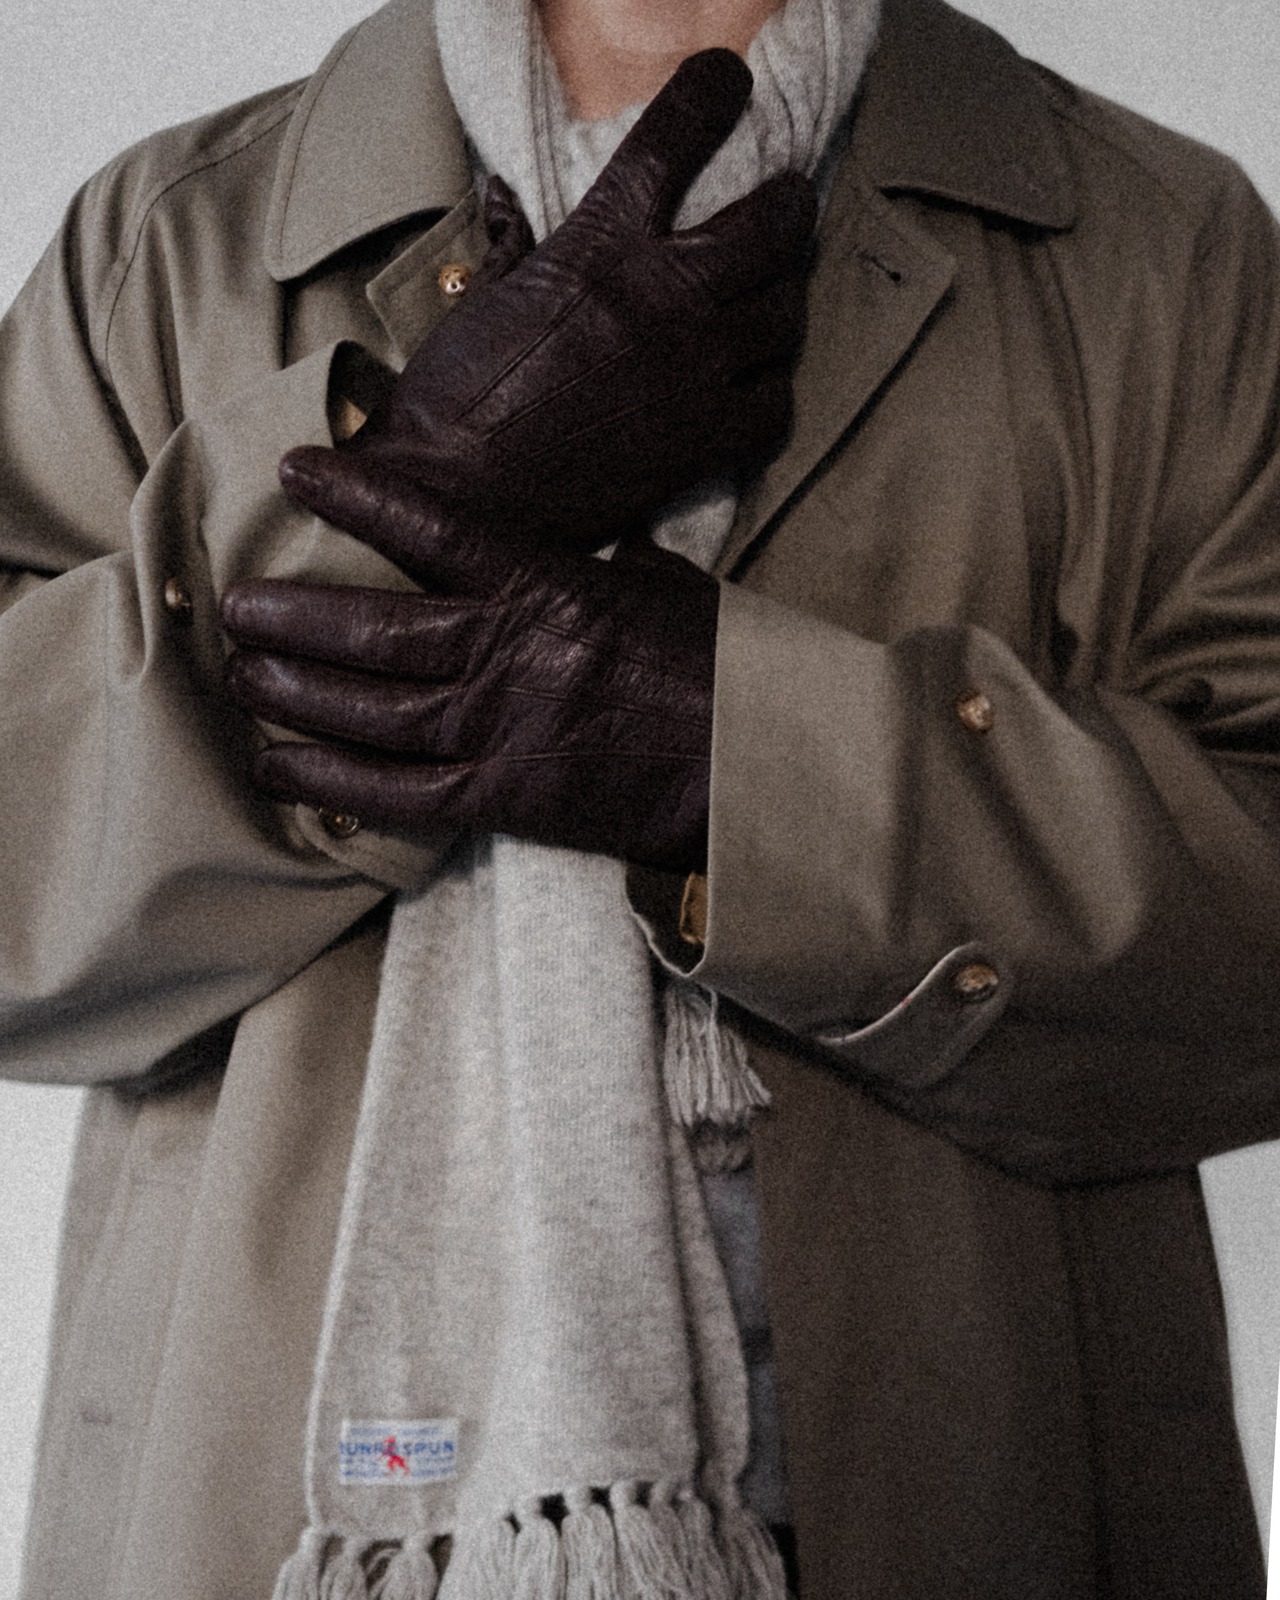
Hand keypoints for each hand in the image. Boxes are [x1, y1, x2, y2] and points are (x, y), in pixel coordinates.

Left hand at [221, 471, 717, 872]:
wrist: (756, 768)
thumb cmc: (723, 671)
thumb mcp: (670, 590)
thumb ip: (608, 565)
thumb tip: (590, 548)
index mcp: (548, 587)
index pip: (431, 528)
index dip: (356, 496)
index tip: (298, 471)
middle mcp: (507, 655)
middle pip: (371, 629)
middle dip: (293, 614)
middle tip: (238, 604)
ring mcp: (498, 731)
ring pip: (367, 709)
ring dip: (293, 690)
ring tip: (242, 674)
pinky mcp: (501, 800)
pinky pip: (394, 794)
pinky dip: (330, 782)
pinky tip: (279, 768)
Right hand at [280, 49, 816, 552]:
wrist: (461, 503)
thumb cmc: (455, 403)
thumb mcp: (479, 304)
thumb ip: (513, 247)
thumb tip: (507, 198)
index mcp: (601, 246)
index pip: (676, 135)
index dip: (713, 93)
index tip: (728, 80)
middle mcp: (664, 298)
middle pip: (775, 223)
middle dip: (789, 205)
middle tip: (785, 206)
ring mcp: (693, 371)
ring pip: (786, 312)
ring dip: (783, 298)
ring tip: (769, 299)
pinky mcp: (703, 442)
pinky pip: (776, 401)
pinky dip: (772, 388)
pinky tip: (754, 385)